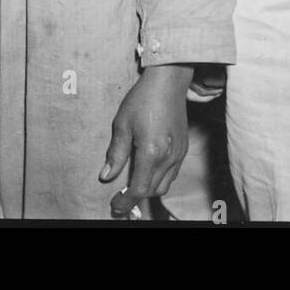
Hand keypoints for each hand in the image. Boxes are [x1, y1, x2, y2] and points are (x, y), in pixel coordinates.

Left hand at [101, 64, 192, 217]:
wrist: (168, 82)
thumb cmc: (142, 99)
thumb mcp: (122, 123)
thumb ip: (116, 153)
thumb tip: (106, 176)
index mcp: (151, 152)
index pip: (139, 189)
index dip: (126, 201)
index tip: (115, 206)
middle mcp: (168, 158)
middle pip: (153, 191)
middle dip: (136, 198)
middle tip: (119, 198)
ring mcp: (179, 155)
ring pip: (164, 185)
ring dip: (148, 189)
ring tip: (132, 186)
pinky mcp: (183, 149)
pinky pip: (172, 174)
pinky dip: (159, 179)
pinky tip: (147, 171)